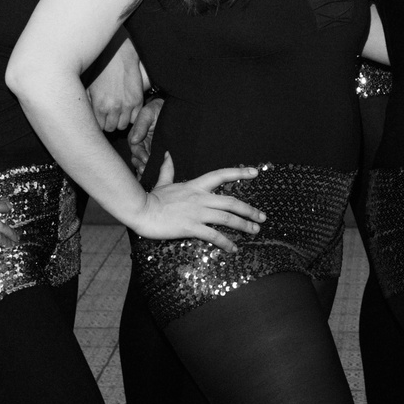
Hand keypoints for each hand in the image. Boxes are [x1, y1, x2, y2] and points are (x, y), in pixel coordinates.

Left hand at [88, 39, 146, 132]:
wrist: (119, 57)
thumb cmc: (102, 70)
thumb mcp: (90, 87)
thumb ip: (89, 105)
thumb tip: (86, 117)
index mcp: (99, 106)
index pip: (97, 127)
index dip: (98, 124)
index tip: (99, 119)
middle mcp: (113, 108)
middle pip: (110, 128)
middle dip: (108, 123)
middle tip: (108, 116)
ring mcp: (127, 105)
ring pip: (123, 126)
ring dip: (119, 121)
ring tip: (118, 113)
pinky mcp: (137, 100)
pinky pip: (134, 118)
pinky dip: (131, 116)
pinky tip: (127, 109)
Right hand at [129, 97, 163, 176]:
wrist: (175, 108)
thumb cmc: (158, 108)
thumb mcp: (148, 113)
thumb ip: (141, 124)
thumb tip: (133, 140)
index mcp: (137, 135)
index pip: (135, 147)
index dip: (139, 154)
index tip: (145, 159)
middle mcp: (142, 144)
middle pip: (137, 157)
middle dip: (140, 164)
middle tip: (145, 170)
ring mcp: (150, 149)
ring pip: (144, 162)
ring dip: (144, 168)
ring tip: (149, 173)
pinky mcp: (159, 152)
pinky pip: (154, 162)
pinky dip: (152, 169)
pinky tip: (155, 175)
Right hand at [134, 154, 266, 251]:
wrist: (140, 210)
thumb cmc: (151, 198)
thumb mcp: (163, 182)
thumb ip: (168, 169)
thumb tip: (168, 155)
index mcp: (195, 185)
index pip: (221, 175)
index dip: (240, 172)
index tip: (255, 172)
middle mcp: (200, 198)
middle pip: (231, 201)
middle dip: (249, 210)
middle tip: (262, 217)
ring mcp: (197, 213)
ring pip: (227, 218)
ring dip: (244, 225)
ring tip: (255, 231)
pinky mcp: (191, 227)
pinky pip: (213, 235)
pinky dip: (226, 242)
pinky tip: (234, 248)